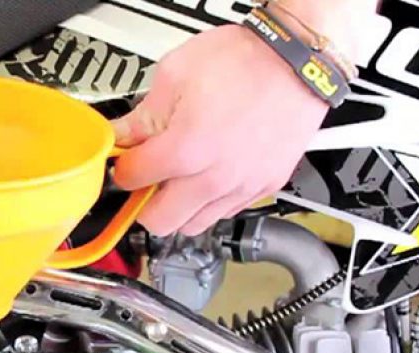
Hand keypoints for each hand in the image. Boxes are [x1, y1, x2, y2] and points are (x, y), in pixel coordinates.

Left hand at [110, 24, 329, 235]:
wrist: (297, 60)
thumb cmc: (243, 60)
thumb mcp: (175, 75)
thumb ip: (142, 115)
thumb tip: (121, 134)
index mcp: (186, 148)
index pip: (132, 180)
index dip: (122, 168)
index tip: (126, 161)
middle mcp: (215, 177)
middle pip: (160, 222)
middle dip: (144, 204)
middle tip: (146, 179)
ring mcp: (243, 186)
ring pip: (194, 225)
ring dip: (179, 208)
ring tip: (178, 178)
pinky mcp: (265, 186)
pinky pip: (228, 211)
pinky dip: (212, 201)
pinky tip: (209, 174)